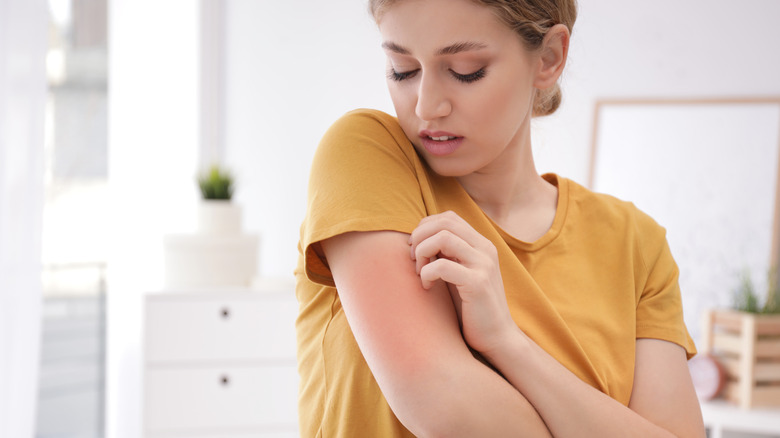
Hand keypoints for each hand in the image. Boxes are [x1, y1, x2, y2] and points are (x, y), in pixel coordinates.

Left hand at [408, 211, 516, 354]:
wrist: (497, 337)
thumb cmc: (471, 307)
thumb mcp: (459, 273)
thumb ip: (447, 254)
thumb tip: (417, 238)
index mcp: (481, 244)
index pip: (448, 217)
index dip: (425, 228)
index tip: (416, 249)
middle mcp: (485, 249)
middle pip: (444, 222)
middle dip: (420, 237)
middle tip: (413, 259)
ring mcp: (483, 265)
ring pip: (443, 238)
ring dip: (422, 252)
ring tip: (420, 272)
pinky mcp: (477, 284)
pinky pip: (442, 266)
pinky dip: (427, 274)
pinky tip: (427, 287)